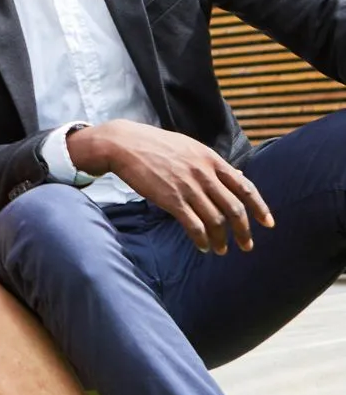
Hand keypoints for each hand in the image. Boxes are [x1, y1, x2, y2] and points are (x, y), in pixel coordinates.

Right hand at [69, 120, 273, 254]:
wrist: (125, 144)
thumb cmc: (156, 145)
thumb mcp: (190, 147)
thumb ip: (213, 164)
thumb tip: (237, 177)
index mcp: (211, 159)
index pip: (245, 187)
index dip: (260, 207)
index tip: (268, 223)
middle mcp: (204, 174)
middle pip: (234, 208)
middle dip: (244, 230)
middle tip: (247, 245)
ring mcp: (188, 187)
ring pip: (216, 220)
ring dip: (222, 239)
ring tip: (221, 249)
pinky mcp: (171, 199)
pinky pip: (194, 225)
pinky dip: (202, 239)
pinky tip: (203, 246)